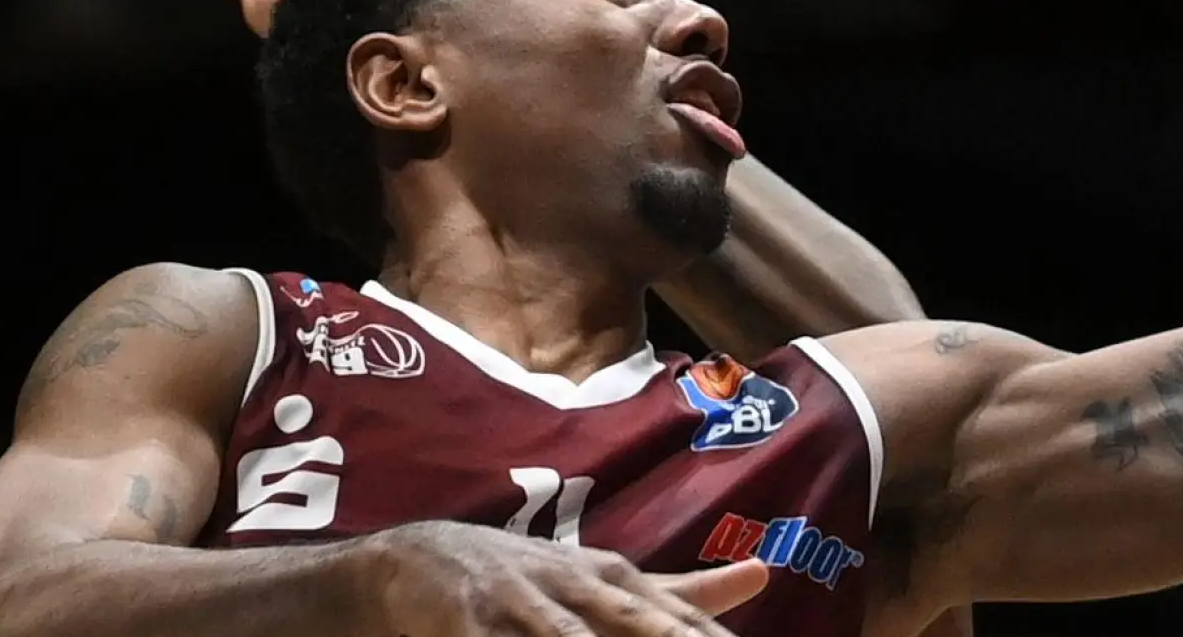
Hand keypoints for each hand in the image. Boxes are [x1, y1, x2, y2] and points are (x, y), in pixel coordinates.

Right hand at [366, 521, 767, 636]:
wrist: (417, 560)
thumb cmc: (531, 579)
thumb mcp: (608, 579)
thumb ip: (684, 591)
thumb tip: (765, 574)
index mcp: (614, 578)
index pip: (678, 618)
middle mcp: (574, 586)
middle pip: (633, 622)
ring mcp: (519, 603)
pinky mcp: (466, 622)